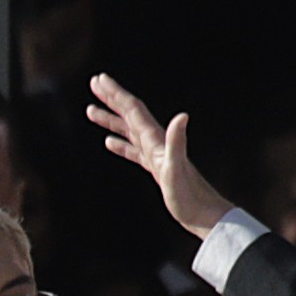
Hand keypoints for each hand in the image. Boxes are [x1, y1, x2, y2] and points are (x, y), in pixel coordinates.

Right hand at [85, 74, 232, 237]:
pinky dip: (120, 143)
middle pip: (130, 114)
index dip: (116, 94)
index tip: (99, 80)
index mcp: (156, 140)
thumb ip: (177, 141)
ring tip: (91, 111)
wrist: (203, 215)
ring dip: (111, 119)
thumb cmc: (189, 196)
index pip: (133, 110)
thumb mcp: (178, 169)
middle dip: (112, 98)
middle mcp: (156, 142)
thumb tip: (182, 116)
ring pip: (128, 130)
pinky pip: (133, 150)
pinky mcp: (155, 168)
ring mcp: (155, 155)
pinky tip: (110, 142)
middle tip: (94, 83)